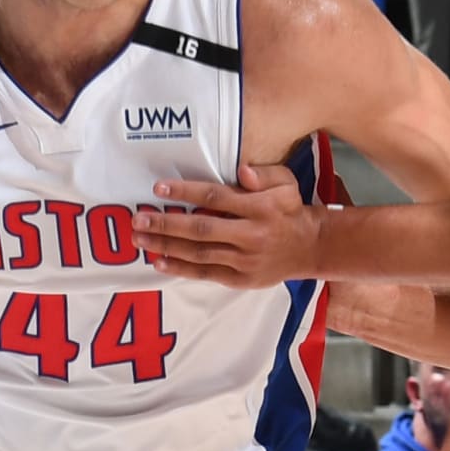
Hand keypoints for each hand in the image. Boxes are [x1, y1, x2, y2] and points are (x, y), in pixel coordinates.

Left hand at [132, 163, 319, 287]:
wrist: (310, 248)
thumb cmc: (290, 210)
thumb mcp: (286, 182)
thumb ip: (265, 174)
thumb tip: (242, 171)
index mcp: (259, 208)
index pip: (216, 198)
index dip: (186, 192)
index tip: (160, 188)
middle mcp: (251, 235)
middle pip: (202, 229)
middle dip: (167, 224)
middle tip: (139, 219)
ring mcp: (245, 260)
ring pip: (199, 254)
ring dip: (166, 246)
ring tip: (140, 239)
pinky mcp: (241, 279)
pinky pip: (206, 274)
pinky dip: (181, 269)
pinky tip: (159, 262)